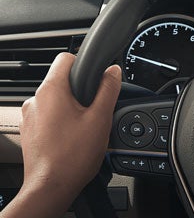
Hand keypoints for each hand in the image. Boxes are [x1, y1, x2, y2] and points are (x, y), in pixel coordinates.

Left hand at [2, 53, 120, 217]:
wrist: (51, 186)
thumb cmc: (73, 156)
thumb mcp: (100, 118)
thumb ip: (108, 90)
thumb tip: (113, 71)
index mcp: (51, 90)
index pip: (65, 58)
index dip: (84, 63)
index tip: (95, 75)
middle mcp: (35, 100)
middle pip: (61, 81)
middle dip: (80, 91)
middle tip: (94, 110)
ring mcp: (29, 116)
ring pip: (54, 100)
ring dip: (70, 108)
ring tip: (83, 128)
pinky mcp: (29, 131)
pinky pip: (47, 116)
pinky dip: (60, 122)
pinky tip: (72, 138)